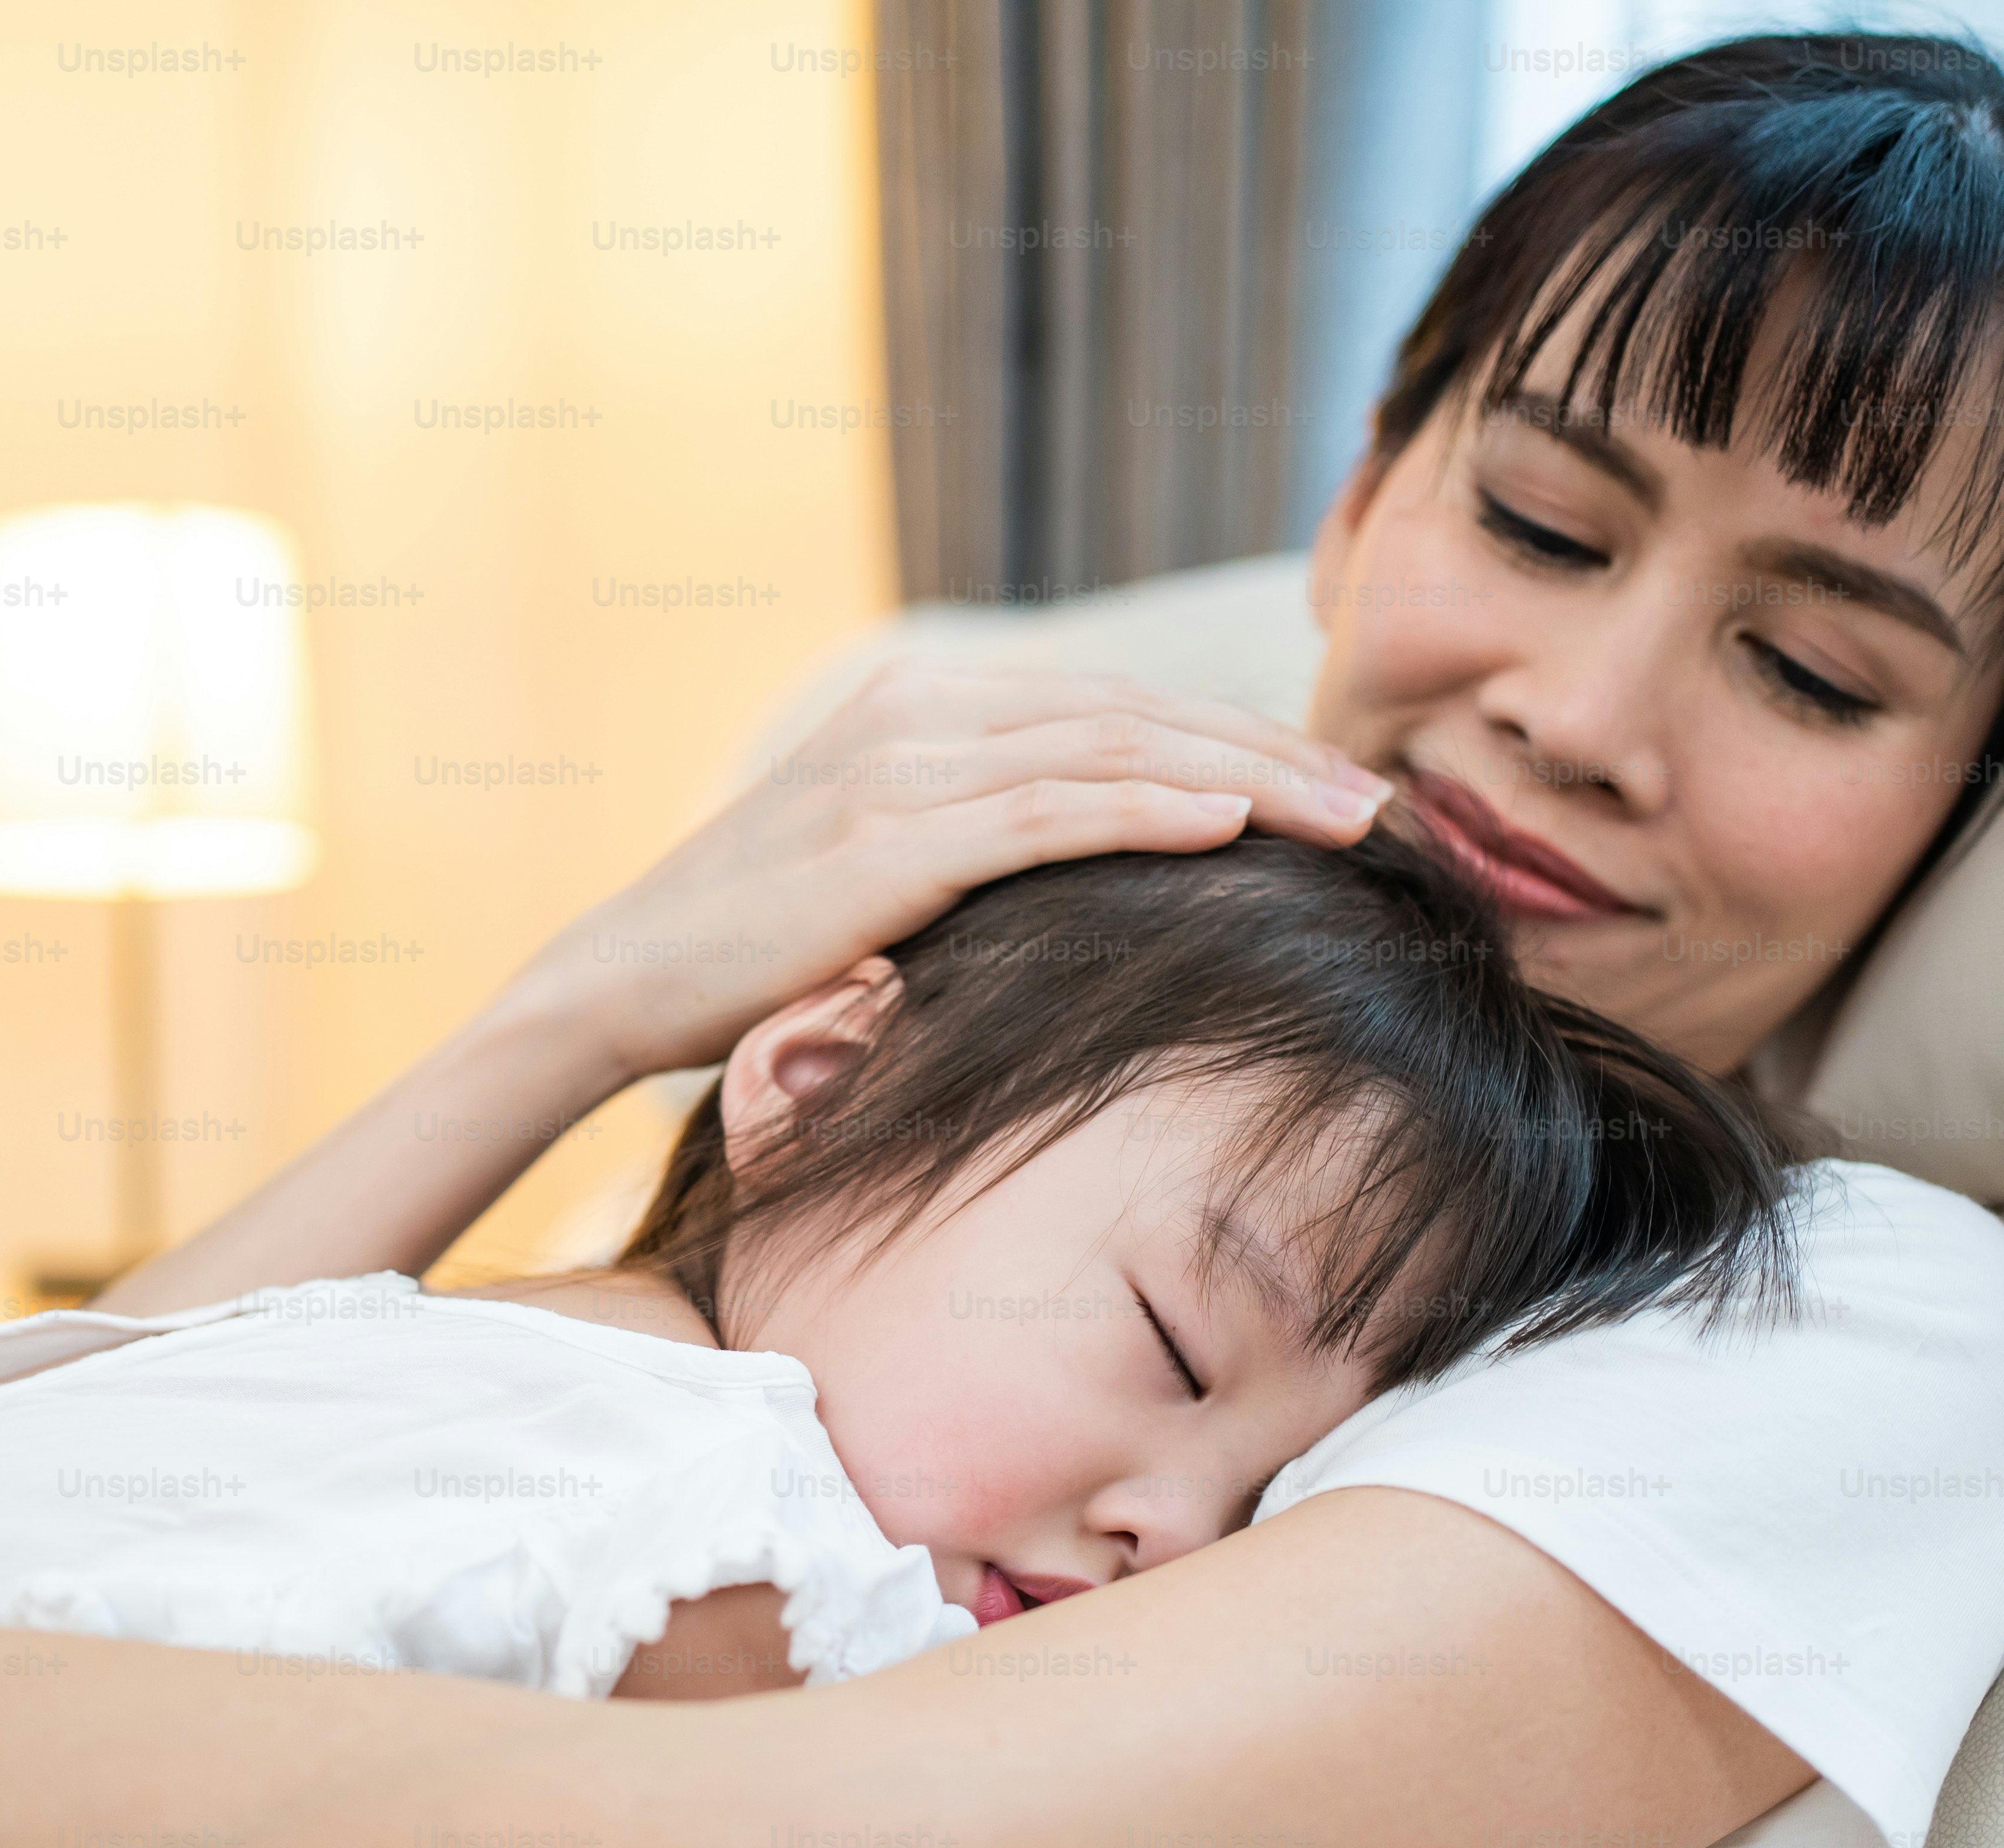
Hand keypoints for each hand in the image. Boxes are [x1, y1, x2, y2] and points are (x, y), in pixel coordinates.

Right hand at [512, 660, 1394, 1080]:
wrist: (617, 979)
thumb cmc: (752, 951)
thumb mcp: (882, 879)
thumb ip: (975, 851)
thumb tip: (1091, 884)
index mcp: (923, 712)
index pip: (1112, 712)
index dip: (1234, 740)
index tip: (1333, 788)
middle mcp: (917, 714)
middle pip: (1133, 716)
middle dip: (1270, 752)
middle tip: (1386, 799)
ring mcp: (898, 768)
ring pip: (1107, 752)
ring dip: (1243, 777)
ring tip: (1348, 814)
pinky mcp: (883, 839)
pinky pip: (1042, 812)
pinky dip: (1144, 808)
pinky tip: (1231, 820)